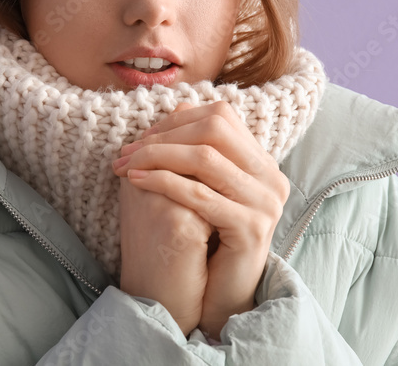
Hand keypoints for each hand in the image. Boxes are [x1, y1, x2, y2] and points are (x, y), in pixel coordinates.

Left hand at [113, 102, 290, 338]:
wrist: (218, 295)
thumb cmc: (202, 239)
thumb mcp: (199, 186)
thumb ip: (195, 149)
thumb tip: (177, 102)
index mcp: (261, 162)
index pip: (220, 116)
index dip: (176, 121)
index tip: (141, 138)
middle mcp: (271, 177)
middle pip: (214, 129)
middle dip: (164, 135)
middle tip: (129, 151)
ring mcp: (266, 202)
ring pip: (205, 159)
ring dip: (157, 156)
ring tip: (127, 165)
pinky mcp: (252, 228)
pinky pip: (200, 195)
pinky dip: (163, 182)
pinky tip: (136, 182)